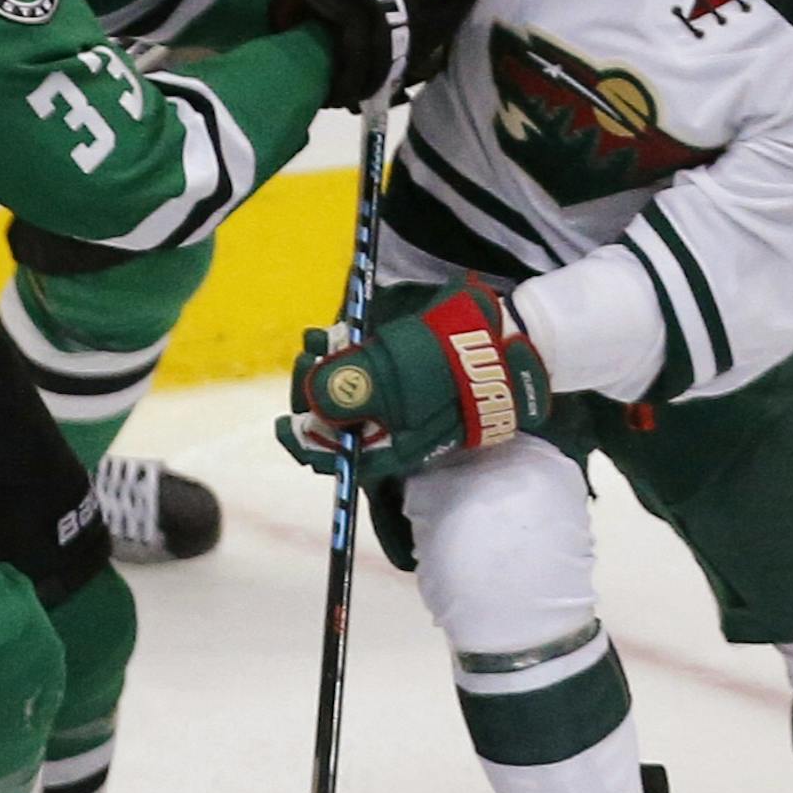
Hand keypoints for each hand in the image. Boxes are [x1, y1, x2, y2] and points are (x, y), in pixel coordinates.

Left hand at [284, 279, 550, 479]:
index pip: (335, 459)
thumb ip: (349, 390)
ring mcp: (401, 405)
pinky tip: (332, 333)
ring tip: (315, 341)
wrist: (509, 342)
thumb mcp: (394, 378)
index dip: (304, 444)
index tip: (283, 425)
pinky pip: (368, 372)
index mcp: (389, 449)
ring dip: (327, 369)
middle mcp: (391, 433)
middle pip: (336, 424)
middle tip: (304, 361)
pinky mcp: (409, 377)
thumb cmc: (452, 366)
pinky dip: (348, 355)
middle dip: (313, 394)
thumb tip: (309, 405)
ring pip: (349, 395)